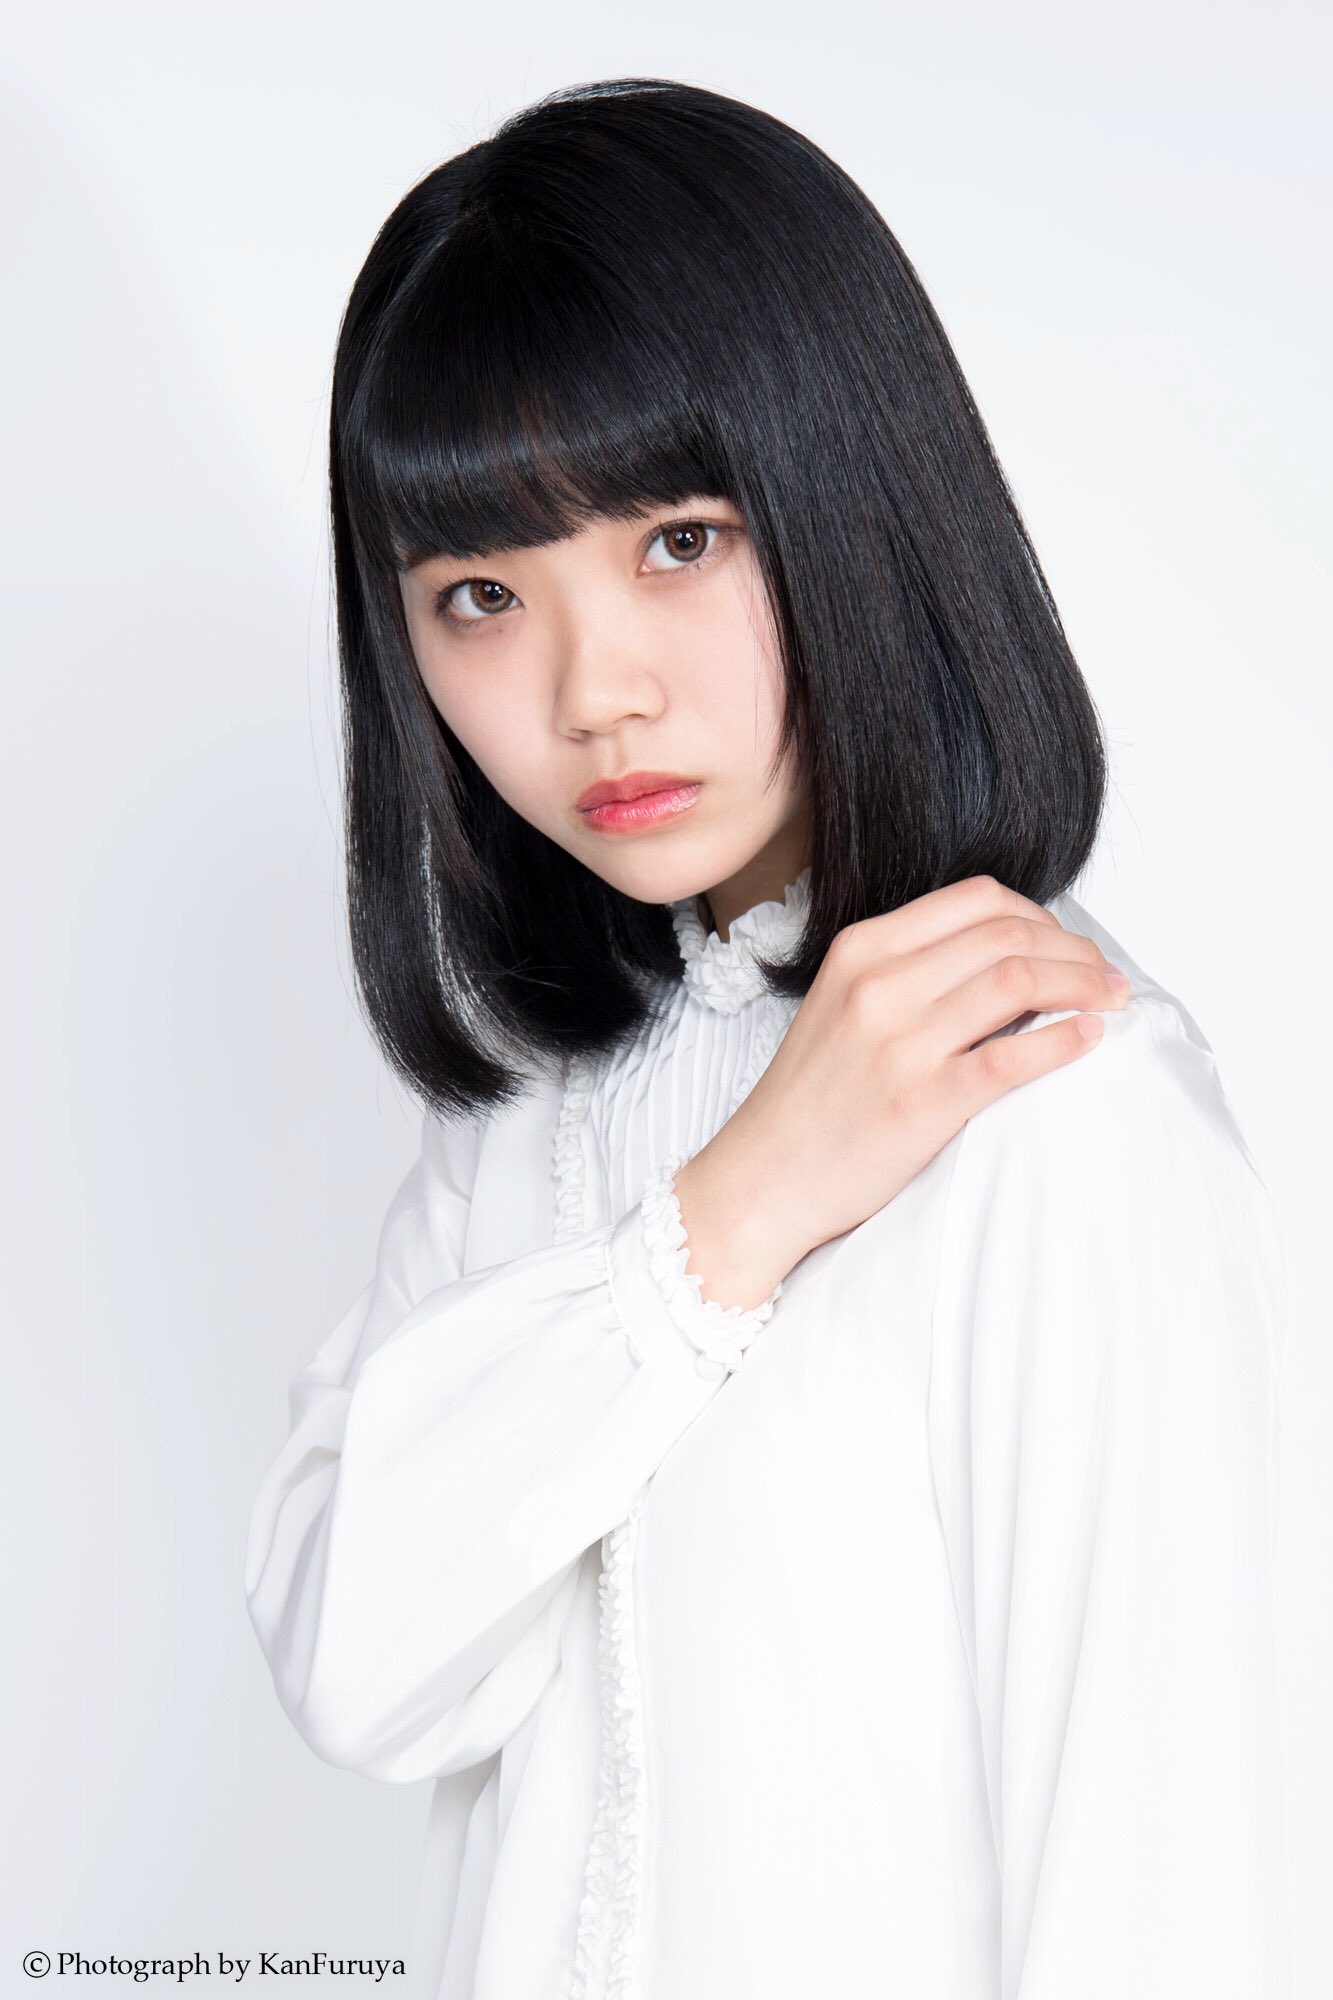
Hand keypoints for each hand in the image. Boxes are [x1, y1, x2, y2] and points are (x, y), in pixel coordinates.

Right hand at [673, 875, 1131, 1308]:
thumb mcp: (843, 1004)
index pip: (977, 900)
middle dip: (1075, 950)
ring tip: (1110, 1003)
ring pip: (1018, 981)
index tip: (1066, 945)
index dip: (1040, 915)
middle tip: (1106, 977)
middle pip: (1008, 935)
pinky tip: (1086, 1040)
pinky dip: (1063, 1041)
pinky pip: (1012, 1057)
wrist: (762, 1178)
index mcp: (861, 950)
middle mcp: (879, 985)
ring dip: (1082, 986)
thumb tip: (1004, 955)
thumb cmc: (811, 1099)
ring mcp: (898, 1044)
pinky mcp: (920, 1103)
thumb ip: (908, 971)